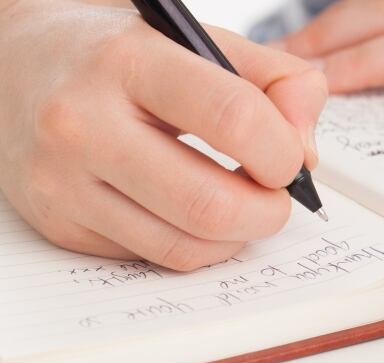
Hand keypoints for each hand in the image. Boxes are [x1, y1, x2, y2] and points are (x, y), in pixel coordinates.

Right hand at [0, 0, 326, 270]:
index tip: (291, 158)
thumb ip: (274, 79)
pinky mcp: (59, 224)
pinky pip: (154, 256)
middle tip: (277, 196)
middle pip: (210, 204)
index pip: (233, 118)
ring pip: (185, 246)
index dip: (283, 151)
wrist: (12, 61)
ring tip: (242, 204)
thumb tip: (307, 153)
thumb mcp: (195, 37)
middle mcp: (83, 124)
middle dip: (269, 212)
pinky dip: (194, 244)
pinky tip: (195, 213)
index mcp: (128, 61)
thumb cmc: (117, 50)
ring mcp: (63, 182)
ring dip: (237, 236)